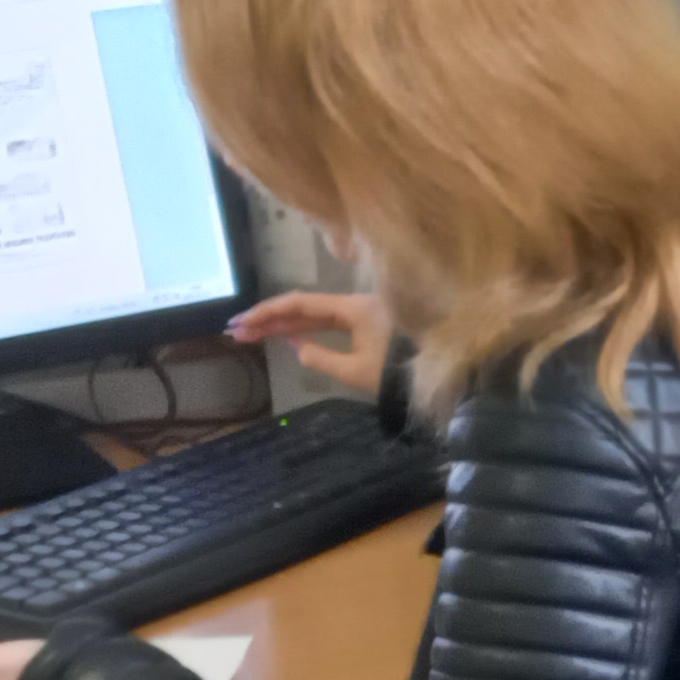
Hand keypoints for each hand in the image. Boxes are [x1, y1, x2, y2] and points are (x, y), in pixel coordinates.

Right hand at [229, 289, 392, 392]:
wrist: (441, 376)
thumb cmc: (398, 373)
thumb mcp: (355, 371)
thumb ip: (320, 357)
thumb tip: (294, 344)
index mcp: (352, 308)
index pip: (300, 304)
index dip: (268, 312)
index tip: (242, 322)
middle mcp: (355, 303)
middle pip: (304, 306)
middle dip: (270, 319)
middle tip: (238, 331)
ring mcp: (362, 312)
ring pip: (315, 314)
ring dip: (284, 324)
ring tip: (252, 335)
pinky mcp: (368, 324)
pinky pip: (330, 322)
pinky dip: (307, 330)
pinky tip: (287, 338)